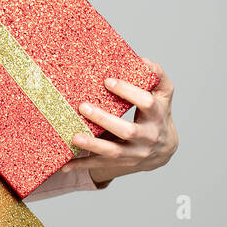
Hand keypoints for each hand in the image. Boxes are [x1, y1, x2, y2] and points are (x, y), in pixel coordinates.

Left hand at [60, 59, 177, 185]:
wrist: (163, 150)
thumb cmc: (157, 115)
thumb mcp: (163, 96)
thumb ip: (157, 77)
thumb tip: (143, 60)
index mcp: (157, 116)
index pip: (147, 103)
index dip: (129, 92)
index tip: (108, 81)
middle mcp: (148, 137)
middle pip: (128, 131)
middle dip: (105, 119)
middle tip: (83, 106)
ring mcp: (134, 153)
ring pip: (113, 152)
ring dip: (93, 145)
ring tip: (74, 137)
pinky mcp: (121, 163)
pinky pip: (99, 165)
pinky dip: (81, 165)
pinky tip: (64, 165)